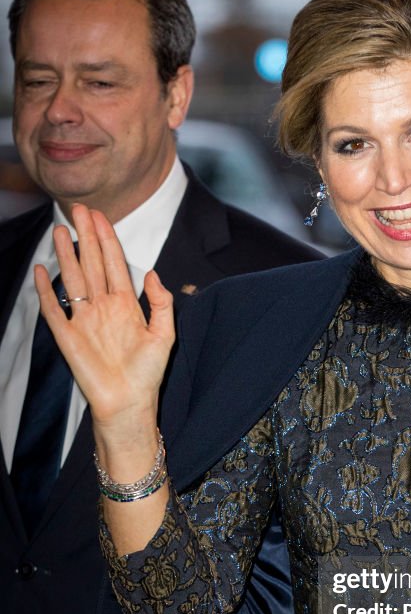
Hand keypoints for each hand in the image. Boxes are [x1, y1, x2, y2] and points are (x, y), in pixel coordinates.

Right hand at [35, 203, 174, 432]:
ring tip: (59, 230)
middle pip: (91, 264)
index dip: (107, 239)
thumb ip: (161, 302)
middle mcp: (103, 308)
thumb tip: (151, 273)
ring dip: (66, 255)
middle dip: (85, 236)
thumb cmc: (148, 374)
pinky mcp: (67, 337)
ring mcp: (84, 320)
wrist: (129, 404)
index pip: (114, 264)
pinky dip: (46, 291)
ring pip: (73, 280)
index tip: (100, 216)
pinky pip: (53, 309)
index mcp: (126, 305)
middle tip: (78, 209)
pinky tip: (42, 270)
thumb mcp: (165, 335)